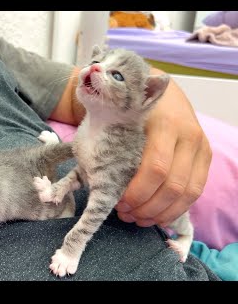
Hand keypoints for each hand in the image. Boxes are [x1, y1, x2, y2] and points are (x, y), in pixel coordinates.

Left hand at [116, 71, 211, 226]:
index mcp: (164, 124)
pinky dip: (176, 208)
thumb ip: (111, 145)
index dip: (137, 193)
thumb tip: (98, 182)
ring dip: (162, 212)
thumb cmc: (129, 105)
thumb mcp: (118, 118)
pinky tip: (157, 216)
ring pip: (187, 192)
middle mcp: (188, 134)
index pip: (155, 169)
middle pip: (172, 186)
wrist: (153, 85)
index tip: (118, 203)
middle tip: (126, 214)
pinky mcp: (205, 155)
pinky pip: (196, 190)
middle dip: (147, 207)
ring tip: (138, 218)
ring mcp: (200, 145)